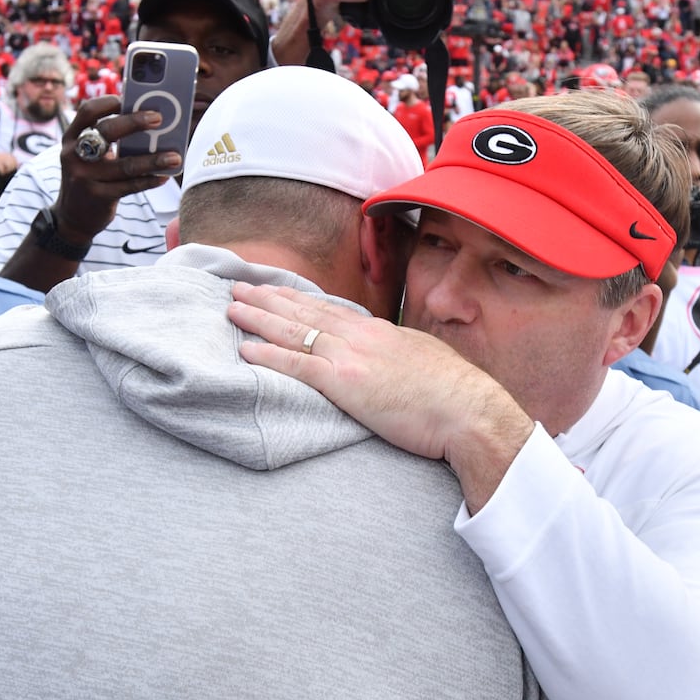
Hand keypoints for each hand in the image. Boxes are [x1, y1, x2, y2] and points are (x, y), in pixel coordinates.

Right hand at [51, 95, 178, 241]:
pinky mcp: (98, 197)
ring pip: (124, 164)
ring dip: (153, 160)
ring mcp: (84, 177)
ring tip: (175, 157)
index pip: (87, 111)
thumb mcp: (90, 156)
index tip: (130, 99)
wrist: (72, 217)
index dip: (108, 102)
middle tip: (159, 118)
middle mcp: (74, 155)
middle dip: (134, 122)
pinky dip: (149, 180)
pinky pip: (129, 186)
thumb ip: (109, 141)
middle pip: (106, 132)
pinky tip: (164, 176)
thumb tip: (150, 126)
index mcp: (72, 138)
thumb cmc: (91, 178)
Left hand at [227, 282, 533, 510]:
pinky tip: (245, 351)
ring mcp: (352, 357)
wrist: (468, 411)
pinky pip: (297, 365)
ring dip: (258, 319)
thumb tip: (392, 361)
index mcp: (380, 332)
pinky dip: (268, 356)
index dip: (298, 299)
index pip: (329, 309)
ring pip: (294, 331)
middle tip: (238, 288)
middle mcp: (361, 337)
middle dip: (268, 299)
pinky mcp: (345, 383)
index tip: (274, 290)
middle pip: (305, 312)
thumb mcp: (424, 362)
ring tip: (231, 309)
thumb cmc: (454, 395)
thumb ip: (400, 356)